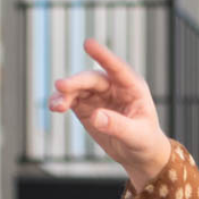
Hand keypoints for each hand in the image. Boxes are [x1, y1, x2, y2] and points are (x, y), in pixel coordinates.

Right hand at [48, 38, 171, 192]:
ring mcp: (98, 94)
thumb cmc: (145, 141)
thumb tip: (96, 117)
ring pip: (78, 88)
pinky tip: (54, 106)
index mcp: (132, 87)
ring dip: (65, 94)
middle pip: (91, 79)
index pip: (117, 68)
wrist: (138, 154)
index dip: (102, 55)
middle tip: (61, 86)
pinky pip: (71, 100)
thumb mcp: (137, 136)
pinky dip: (61, 102)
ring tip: (56, 106)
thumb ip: (118, 125)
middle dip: (75, 82)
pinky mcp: (86, 105)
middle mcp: (113, 86)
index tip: (88, 44)